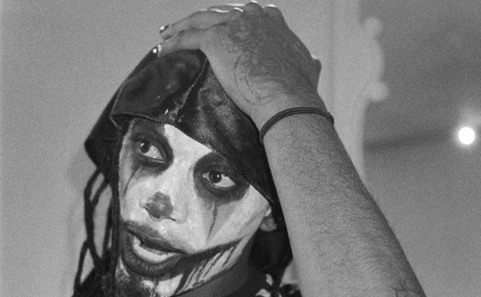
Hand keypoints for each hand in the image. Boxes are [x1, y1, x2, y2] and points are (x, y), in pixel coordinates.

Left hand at [158, 2, 324, 127]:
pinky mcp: (215, 40)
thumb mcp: (308, 68)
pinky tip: (164, 49)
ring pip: (199, 19)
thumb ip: (307, 61)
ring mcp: (232, 25)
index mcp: (272, 20)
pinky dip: (174, 43)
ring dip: (181, 26)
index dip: (232, 22)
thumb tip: (314, 61)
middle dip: (202, 19)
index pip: (246, 14)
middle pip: (219, 12)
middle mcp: (251, 15)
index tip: (224, 29)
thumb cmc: (298, 89)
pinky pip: (188, 38)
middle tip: (189, 27)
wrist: (286, 98)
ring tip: (167, 35)